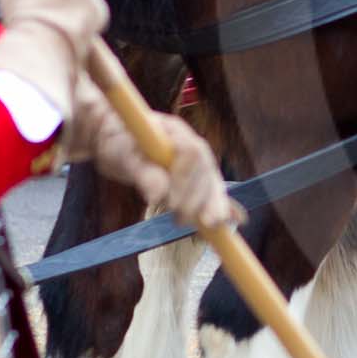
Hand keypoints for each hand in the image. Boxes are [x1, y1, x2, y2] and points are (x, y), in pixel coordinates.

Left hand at [91, 105, 241, 230]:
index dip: (186, 179)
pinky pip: (213, 190)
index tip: (172, 203)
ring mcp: (196, 160)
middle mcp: (192, 143)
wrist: (118, 139)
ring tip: (197, 226)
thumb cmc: (119, 143)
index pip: (192, 152)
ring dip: (209, 206)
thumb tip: (157, 196)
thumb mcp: (124, 156)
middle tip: (179, 220)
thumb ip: (142, 173)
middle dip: (197, 199)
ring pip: (212, 182)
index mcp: (174, 131)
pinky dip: (223, 205)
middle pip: (206, 170)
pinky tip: (237, 219)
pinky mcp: (196, 176)